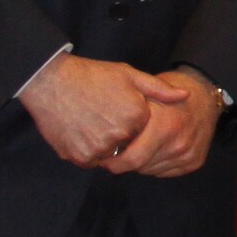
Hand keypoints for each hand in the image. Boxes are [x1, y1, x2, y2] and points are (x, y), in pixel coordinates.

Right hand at [19, 54, 174, 168]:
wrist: (50, 82)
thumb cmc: (91, 76)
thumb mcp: (129, 75)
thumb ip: (159, 89)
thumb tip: (186, 96)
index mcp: (137, 116)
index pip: (145, 131)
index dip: (132, 122)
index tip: (119, 111)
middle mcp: (121, 135)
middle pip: (128, 145)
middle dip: (120, 136)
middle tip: (102, 117)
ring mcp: (100, 148)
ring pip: (110, 156)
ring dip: (103, 145)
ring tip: (90, 122)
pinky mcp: (81, 156)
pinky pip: (90, 161)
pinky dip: (86, 151)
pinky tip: (80, 130)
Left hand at [101, 68, 220, 177]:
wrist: (205, 95)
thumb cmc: (170, 90)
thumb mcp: (145, 90)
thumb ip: (125, 112)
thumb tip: (104, 136)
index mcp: (163, 125)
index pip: (131, 159)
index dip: (113, 161)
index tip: (104, 156)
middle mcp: (178, 143)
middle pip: (140, 167)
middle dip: (124, 163)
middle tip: (116, 154)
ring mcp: (188, 154)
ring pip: (151, 170)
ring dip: (141, 162)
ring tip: (139, 145)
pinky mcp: (195, 162)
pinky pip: (164, 172)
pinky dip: (156, 163)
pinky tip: (156, 148)